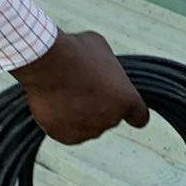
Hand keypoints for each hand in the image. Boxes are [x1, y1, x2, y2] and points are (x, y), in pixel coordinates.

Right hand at [13, 29, 148, 144]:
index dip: (131, 112)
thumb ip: (107, 67)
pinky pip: (64, 129)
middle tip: (79, 85)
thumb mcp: (100, 49)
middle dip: (97, 105)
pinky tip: (50, 101)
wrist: (46, 61)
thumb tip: (100, 70)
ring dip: (77, 113)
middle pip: (107, 117)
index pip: (139, 117)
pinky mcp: (65, 136)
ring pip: (85, 125)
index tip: (122, 106)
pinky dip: (57, 119)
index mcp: (127, 100)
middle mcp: (111, 121)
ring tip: (61, 89)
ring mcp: (89, 131)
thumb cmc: (75, 50)